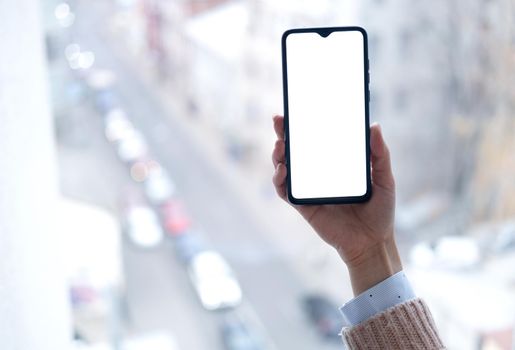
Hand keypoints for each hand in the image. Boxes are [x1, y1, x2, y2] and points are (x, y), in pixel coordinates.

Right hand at [272, 115, 401, 294]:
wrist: (372, 242)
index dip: (303, 126)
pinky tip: (282, 170)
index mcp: (335, 166)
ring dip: (278, 155)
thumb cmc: (380, 211)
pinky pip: (285, 192)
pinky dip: (279, 180)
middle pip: (295, 152)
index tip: (296, 111)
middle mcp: (318, 176)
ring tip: (280, 145)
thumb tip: (374, 125)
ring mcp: (309, 190)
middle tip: (279, 121)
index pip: (315, 141)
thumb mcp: (384, 179)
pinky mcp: (303, 206)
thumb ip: (379, 154)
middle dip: (283, 135)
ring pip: (285, 169)